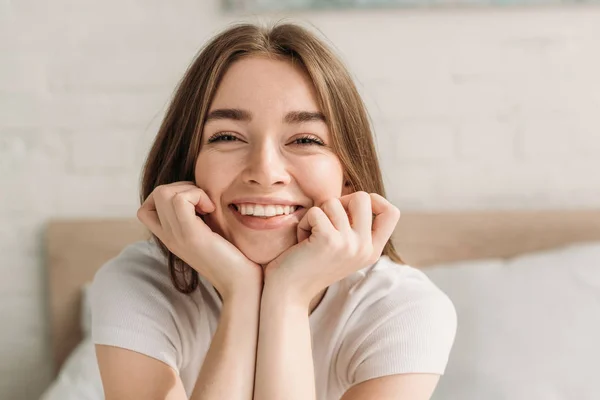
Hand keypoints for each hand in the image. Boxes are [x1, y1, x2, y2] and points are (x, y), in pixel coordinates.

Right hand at [137, 181, 261, 300]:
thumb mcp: (209, 234)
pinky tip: (211, 210)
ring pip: (163, 193)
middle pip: (156, 194)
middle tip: (204, 203)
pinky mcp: (191, 235)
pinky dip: (198, 196)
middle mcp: (169, 237)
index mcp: (171, 237)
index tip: (194, 204)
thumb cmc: (234, 258)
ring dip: (190, 190)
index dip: (168, 195)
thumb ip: (199, 219)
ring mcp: (177, 236)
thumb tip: (202, 195)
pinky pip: (180, 200)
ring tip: (207, 207)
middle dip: (183, 187)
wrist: (240, 284)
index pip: (146, 209)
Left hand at [263, 191, 399, 304]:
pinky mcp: (329, 240)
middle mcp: (365, 248)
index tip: (352, 206)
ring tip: (310, 236)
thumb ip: (354, 227)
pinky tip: (301, 241)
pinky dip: (304, 222)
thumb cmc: (310, 265)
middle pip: (363, 197)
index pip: (392, 212)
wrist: (289, 293)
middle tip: (325, 219)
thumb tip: (355, 195)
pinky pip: (316, 211)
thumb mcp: (342, 248)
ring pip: (334, 202)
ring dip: (316, 215)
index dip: (375, 199)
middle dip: (339, 201)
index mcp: (372, 251)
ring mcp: (349, 244)